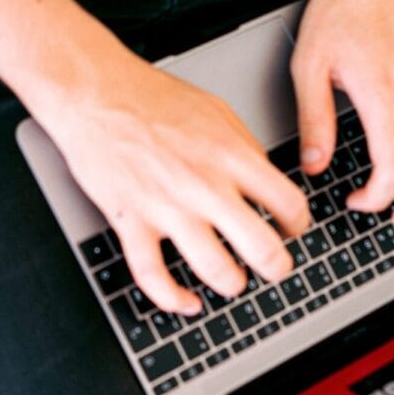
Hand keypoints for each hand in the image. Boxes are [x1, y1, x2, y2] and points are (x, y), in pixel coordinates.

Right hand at [35, 48, 310, 315]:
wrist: (94, 93)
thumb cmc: (151, 97)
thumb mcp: (216, 110)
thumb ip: (245, 148)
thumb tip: (265, 180)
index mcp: (230, 155)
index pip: (288, 203)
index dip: (298, 224)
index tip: (291, 230)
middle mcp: (204, 185)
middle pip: (261, 246)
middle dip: (277, 266)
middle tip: (275, 268)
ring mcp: (167, 207)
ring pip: (215, 269)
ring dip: (233, 284)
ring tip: (235, 280)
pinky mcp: (131, 221)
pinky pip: (153, 276)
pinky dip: (172, 299)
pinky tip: (186, 302)